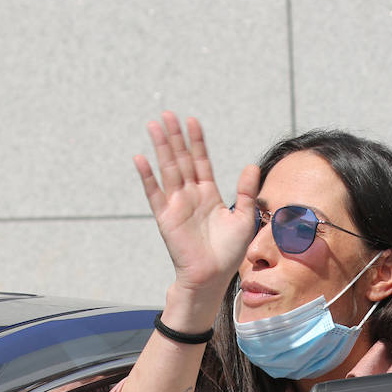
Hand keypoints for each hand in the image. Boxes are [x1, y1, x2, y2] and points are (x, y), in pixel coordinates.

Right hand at [135, 112, 260, 295]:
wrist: (212, 277)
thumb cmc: (229, 252)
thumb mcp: (245, 218)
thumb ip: (246, 192)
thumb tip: (251, 166)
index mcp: (209, 194)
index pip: (201, 161)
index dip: (197, 142)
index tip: (192, 121)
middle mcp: (191, 196)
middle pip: (182, 160)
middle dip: (175, 137)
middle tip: (167, 114)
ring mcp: (176, 205)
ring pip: (168, 170)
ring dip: (160, 148)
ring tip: (154, 125)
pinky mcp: (166, 218)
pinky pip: (154, 193)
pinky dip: (147, 177)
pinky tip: (141, 159)